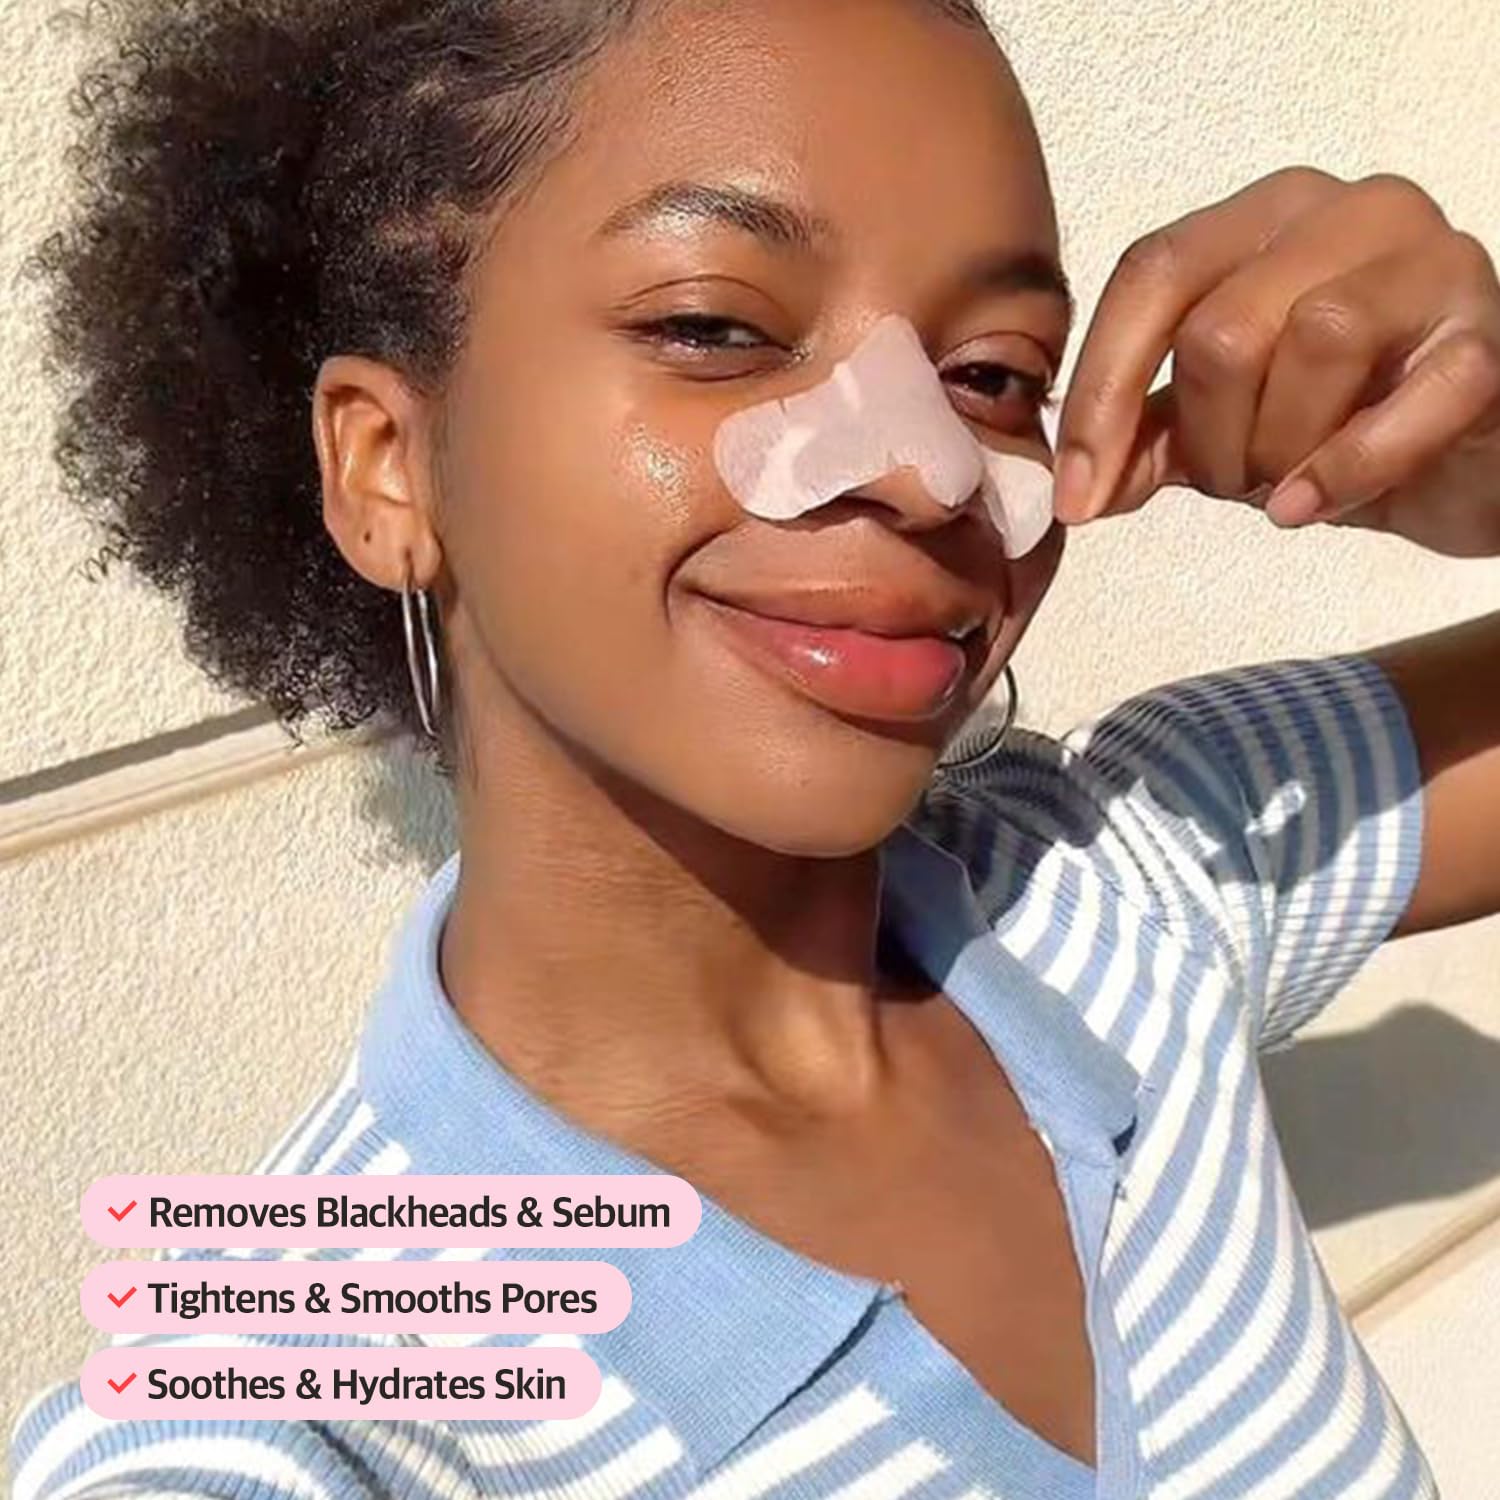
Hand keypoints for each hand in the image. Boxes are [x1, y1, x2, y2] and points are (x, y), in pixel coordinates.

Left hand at [1053, 168, 1499, 556]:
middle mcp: (1350, 213)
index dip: (1101, 390)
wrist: (1471, 457)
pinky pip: (1407, 402)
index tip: (1078, 497)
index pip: (1153, 272)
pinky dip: (1342, 470)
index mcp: (1265, 216)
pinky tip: (1306, 508)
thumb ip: (1145, 439)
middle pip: (1223, 326)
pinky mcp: (1491, 339)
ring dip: (1272, 450)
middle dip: (1206, 440)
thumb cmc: (1339, 420)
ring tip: (1282, 487)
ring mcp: (1433, 263)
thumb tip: (1076, 489)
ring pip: (1312, 341)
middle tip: (1232, 483)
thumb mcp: (1223, 425)